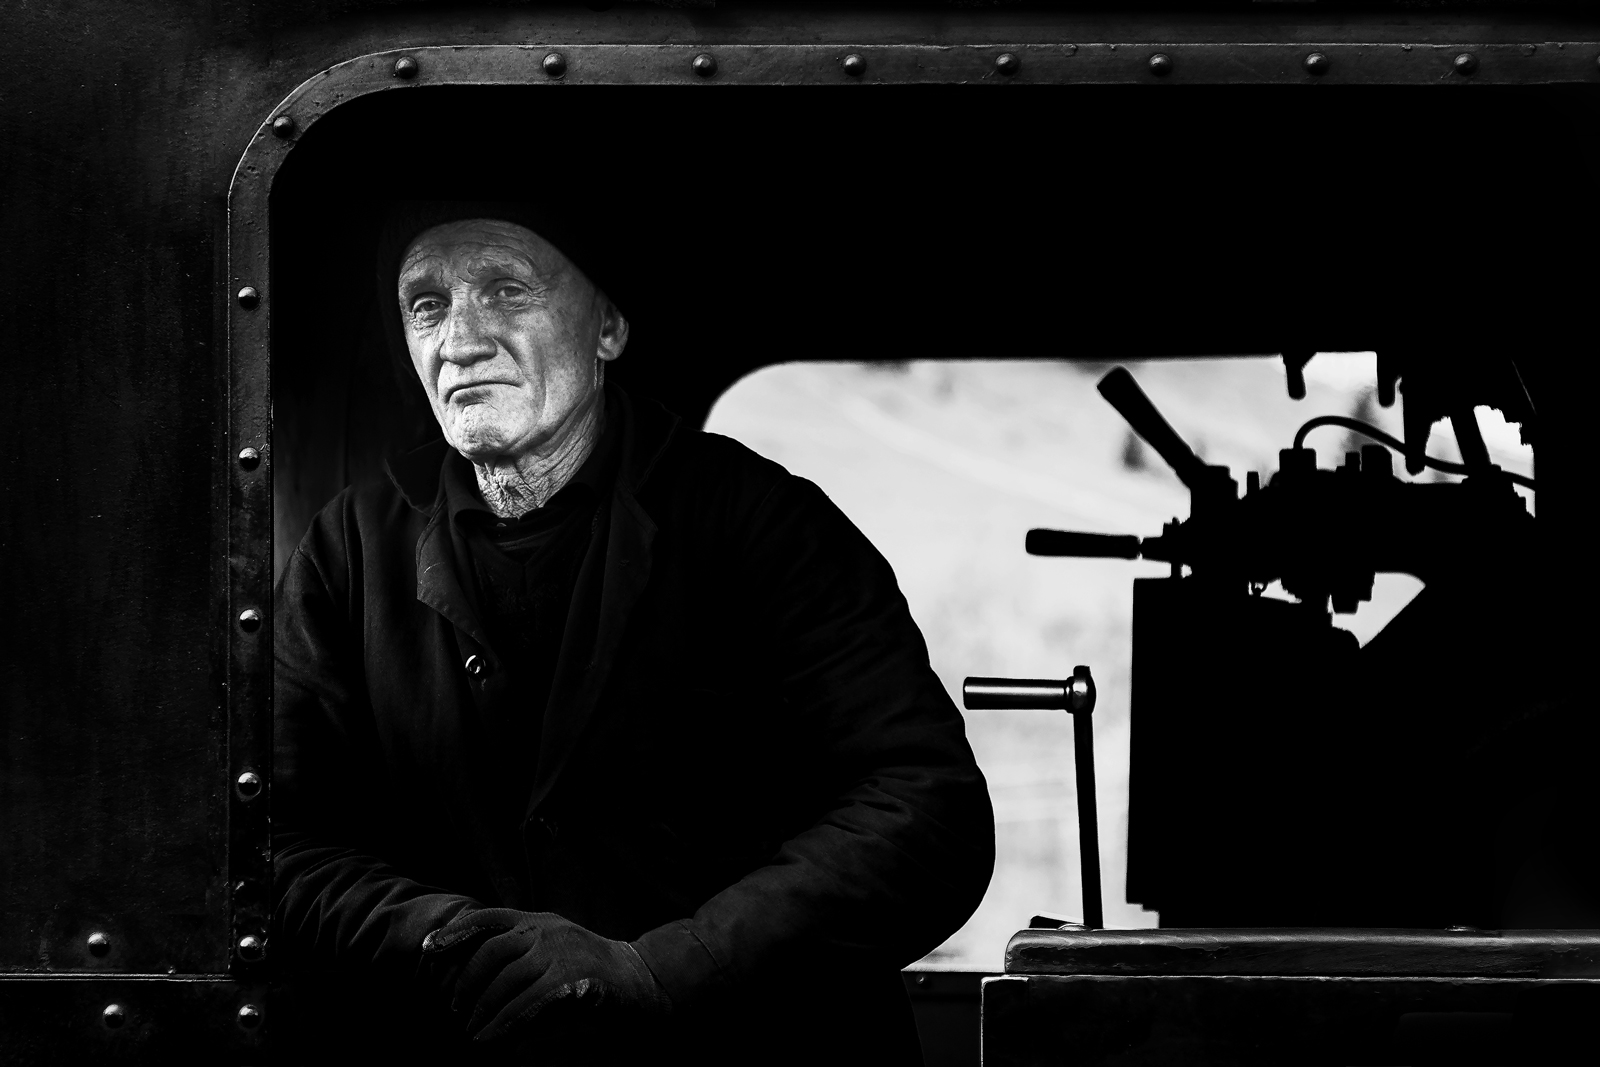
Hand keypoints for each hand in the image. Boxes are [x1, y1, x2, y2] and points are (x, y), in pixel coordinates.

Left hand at [421, 908, 669, 1059]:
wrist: (645, 979)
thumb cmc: (596, 968)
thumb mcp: (558, 945)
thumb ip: (524, 949)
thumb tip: (481, 978)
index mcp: (541, 919)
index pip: (489, 916)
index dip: (456, 931)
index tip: (429, 949)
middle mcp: (548, 931)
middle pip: (491, 952)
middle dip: (467, 984)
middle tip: (457, 1011)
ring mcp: (561, 954)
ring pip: (506, 981)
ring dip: (483, 1010)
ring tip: (473, 1033)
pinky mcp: (573, 982)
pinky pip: (528, 1004)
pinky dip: (506, 1024)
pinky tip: (493, 1039)